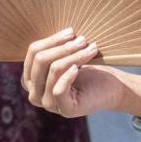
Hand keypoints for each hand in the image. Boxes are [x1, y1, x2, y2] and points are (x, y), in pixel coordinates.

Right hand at [21, 29, 140, 118]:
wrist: (110, 87)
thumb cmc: (88, 69)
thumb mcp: (67, 56)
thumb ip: (54, 48)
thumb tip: (57, 31)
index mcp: (30, 78)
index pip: (33, 52)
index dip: (52, 39)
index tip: (71, 31)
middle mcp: (34, 93)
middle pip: (41, 60)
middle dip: (64, 47)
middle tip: (83, 40)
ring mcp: (48, 104)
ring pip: (53, 71)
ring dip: (74, 56)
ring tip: (90, 49)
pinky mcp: (64, 110)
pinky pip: (58, 89)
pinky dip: (69, 75)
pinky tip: (79, 68)